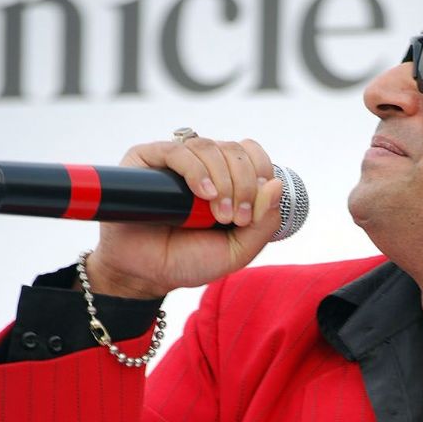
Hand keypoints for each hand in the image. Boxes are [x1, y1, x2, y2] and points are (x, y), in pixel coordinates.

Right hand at [82, 136, 283, 298]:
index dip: (261, 172)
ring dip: (224, 180)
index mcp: (227, 180)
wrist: (146, 274)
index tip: (253, 210)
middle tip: (235, 218)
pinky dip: (197, 171)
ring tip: (218, 214)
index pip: (252, 155)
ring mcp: (176, 161)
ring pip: (209, 147)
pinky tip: (204, 194)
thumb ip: (262, 224)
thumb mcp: (236, 251)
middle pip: (234, 150)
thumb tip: (276, 184)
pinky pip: (178, 151)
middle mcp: (204, 166)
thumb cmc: (188, 260)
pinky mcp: (147, 159)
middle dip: (244, 184)